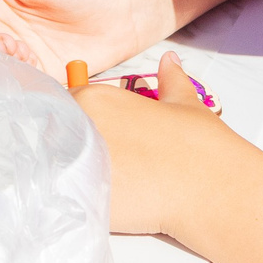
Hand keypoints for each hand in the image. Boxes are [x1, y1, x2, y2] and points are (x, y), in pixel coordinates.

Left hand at [69, 53, 251, 239]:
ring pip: (55, 168)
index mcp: (94, 98)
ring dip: (71, 174)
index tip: (96, 139)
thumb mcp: (186, 102)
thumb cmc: (199, 144)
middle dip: (71, 150)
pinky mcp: (80, 197)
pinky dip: (76, 199)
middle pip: (53, 138)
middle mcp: (78, 125)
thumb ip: (171, 80)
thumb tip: (170, 60)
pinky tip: (103, 203)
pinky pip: (65, 197)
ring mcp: (75, 162)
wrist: (210, 188)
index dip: (77, 124)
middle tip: (102, 164)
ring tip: (104, 184)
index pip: (62, 108)